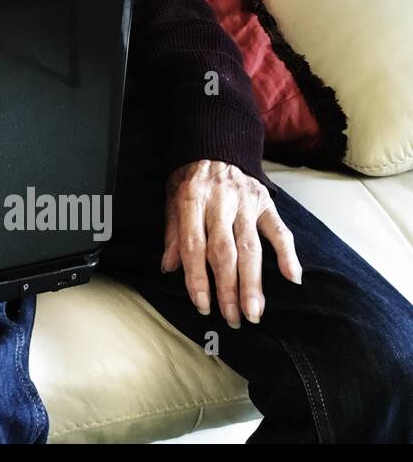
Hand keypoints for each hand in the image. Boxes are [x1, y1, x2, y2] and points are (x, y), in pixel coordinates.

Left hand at [161, 159, 302, 326]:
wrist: (216, 144)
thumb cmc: (191, 179)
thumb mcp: (172, 199)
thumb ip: (173, 234)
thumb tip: (170, 267)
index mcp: (192, 200)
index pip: (194, 246)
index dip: (197, 278)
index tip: (202, 305)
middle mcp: (220, 202)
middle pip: (225, 252)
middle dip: (228, 289)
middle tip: (233, 317)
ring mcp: (246, 203)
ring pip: (251, 248)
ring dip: (253, 282)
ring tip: (254, 311)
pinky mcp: (266, 203)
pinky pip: (280, 230)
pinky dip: (287, 254)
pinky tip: (292, 277)